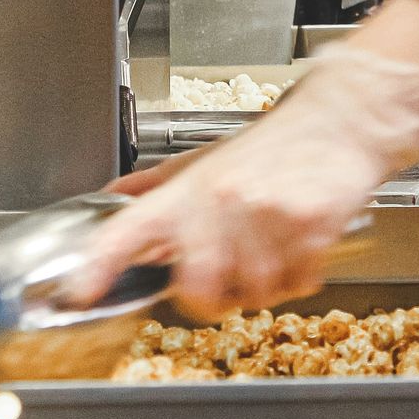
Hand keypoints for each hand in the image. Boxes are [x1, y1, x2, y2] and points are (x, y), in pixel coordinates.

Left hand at [71, 0, 418, 320]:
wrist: (340, 122)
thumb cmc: (273, 145)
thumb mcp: (204, 161)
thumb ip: (155, 186)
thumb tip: (111, 197)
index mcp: (188, 190)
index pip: (127, 229)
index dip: (96, 267)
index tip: (78, 292)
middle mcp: (220, 202)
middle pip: (197, 289)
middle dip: (212, 296)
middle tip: (225, 279)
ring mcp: (265, 215)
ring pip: (253, 293)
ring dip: (265, 285)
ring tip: (272, 251)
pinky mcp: (308, 227)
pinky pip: (297, 284)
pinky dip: (301, 276)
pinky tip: (299, 245)